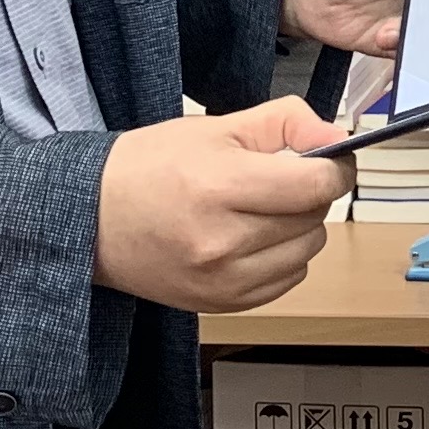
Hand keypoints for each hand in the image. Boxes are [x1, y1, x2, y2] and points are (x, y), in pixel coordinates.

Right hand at [95, 98, 350, 312]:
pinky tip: (253, 238)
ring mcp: (222, 280)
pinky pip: (287, 281)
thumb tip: (337, 137)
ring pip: (306, 251)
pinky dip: (283, 258)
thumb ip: (284, 124)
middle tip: (283, 178)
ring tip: (263, 209)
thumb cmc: (148, 167)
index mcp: (221, 187)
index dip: (335, 168)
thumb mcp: (215, 127)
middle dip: (311, 193)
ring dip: (299, 227)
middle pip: (313, 217)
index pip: (315, 184)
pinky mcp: (221, 304)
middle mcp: (224, 242)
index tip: (330, 159)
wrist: (91, 219)